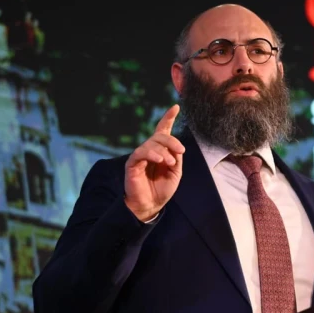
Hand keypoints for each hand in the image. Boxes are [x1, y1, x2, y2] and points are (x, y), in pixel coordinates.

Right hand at [124, 105, 184, 221]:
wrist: (151, 204)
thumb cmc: (162, 189)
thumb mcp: (175, 173)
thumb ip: (176, 158)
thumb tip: (175, 147)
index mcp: (161, 151)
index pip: (163, 131)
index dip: (168, 118)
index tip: (175, 107)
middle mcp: (150, 151)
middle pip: (160, 136)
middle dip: (172, 141)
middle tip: (181, 151)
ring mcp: (140, 156)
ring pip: (151, 143)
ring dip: (164, 151)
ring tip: (170, 162)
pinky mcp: (132, 163)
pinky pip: (141, 153)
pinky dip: (152, 154)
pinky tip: (160, 160)